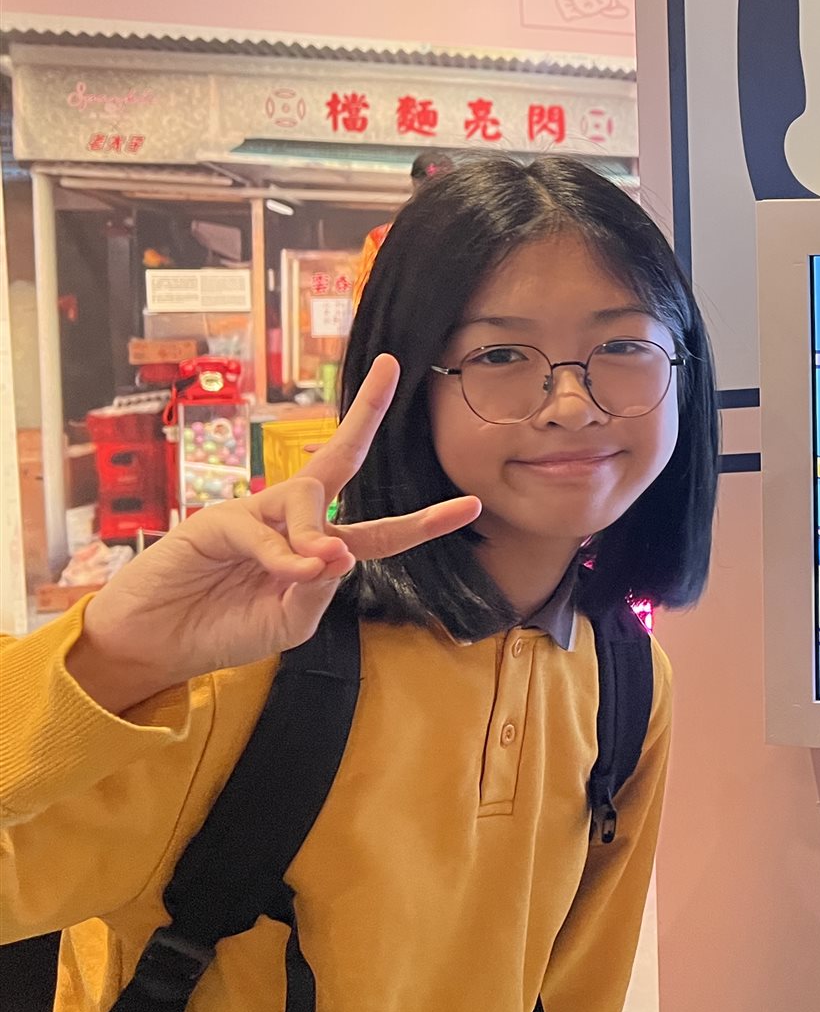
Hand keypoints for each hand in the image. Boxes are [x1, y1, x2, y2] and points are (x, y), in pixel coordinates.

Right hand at [70, 356, 480, 712]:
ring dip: (318, 534)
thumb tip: (341, 555)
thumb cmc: (224, 629)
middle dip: (366, 413)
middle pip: (337, 458)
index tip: (472, 504)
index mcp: (318, 547)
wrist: (157, 643)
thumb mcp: (288, 622)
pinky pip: (262, 529)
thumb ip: (319, 590)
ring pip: (307, 498)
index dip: (424, 521)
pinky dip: (282, 553)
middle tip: (391, 368)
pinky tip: (291, 570)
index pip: (379, 530)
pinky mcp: (216, 520)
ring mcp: (254, 513)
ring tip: (320, 564)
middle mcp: (291, 520)